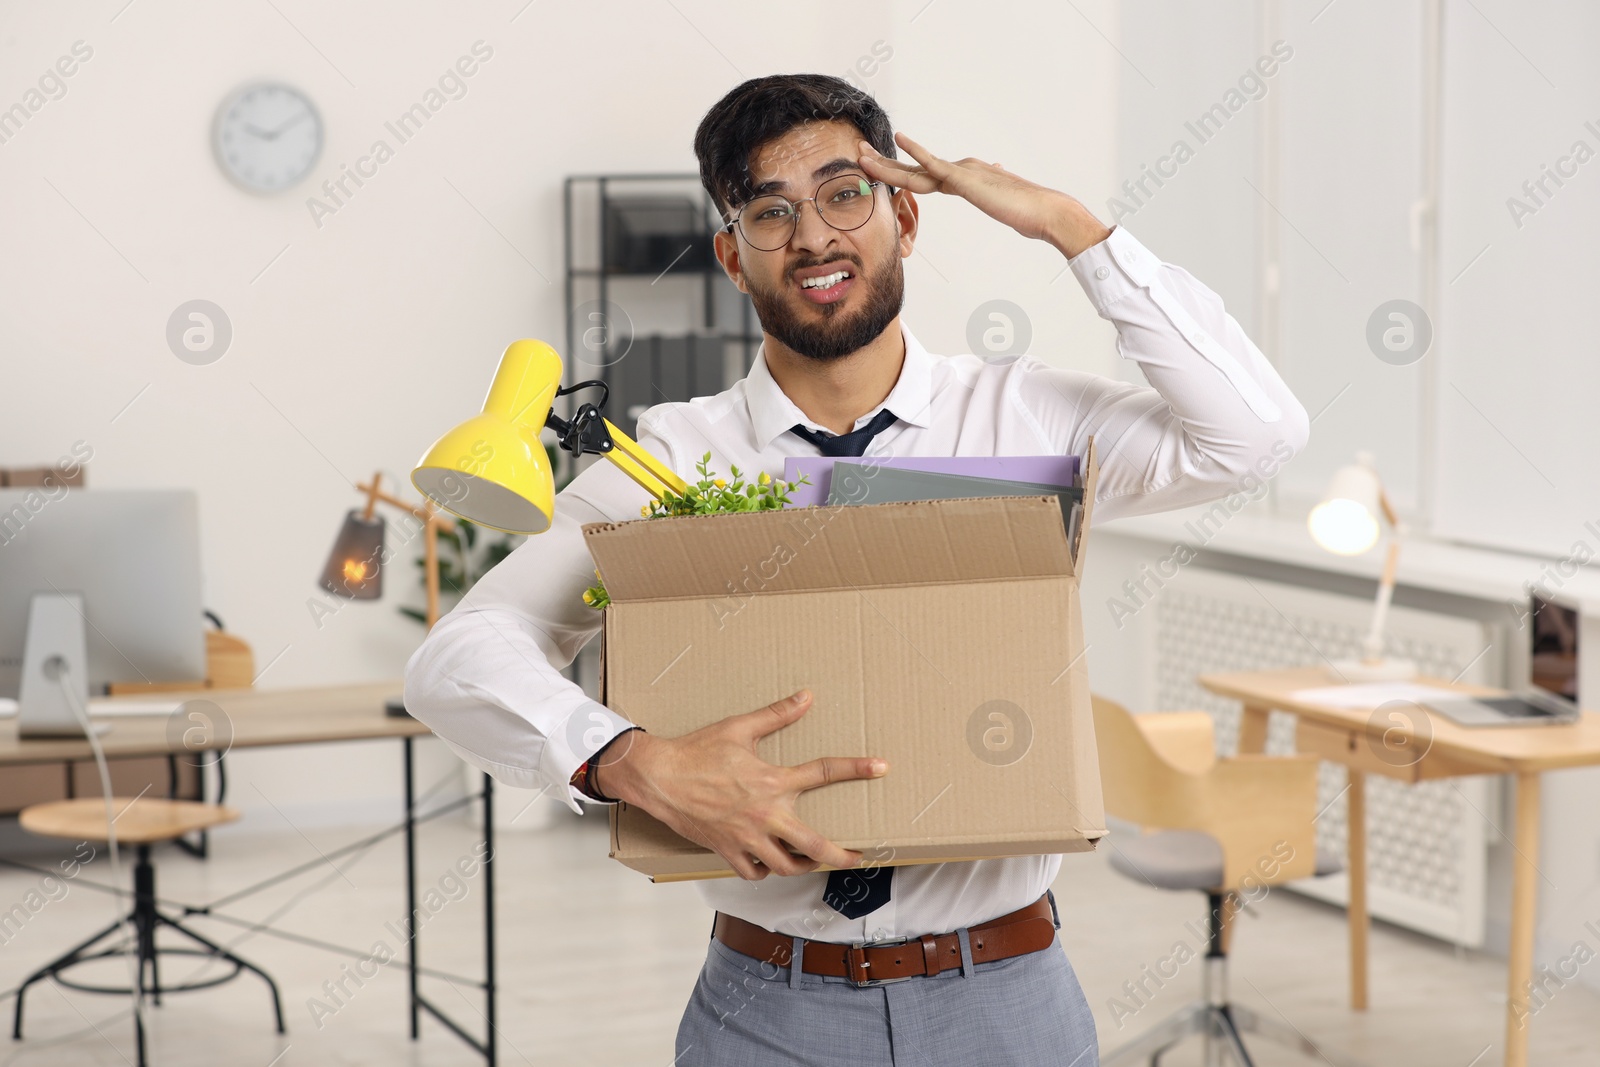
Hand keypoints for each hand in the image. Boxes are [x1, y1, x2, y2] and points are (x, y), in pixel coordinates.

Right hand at [595, 689, 888, 880]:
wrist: (658, 777)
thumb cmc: (696, 751)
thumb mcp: (740, 728)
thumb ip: (776, 715)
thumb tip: (806, 697)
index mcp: (772, 781)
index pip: (824, 772)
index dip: (856, 767)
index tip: (881, 767)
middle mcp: (765, 814)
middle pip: (815, 846)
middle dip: (841, 856)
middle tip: (856, 857)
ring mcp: (747, 838)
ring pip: (786, 866)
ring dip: (804, 866)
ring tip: (813, 861)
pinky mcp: (728, 851)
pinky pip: (754, 873)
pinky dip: (765, 871)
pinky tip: (770, 863)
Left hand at [857, 132, 1111, 257]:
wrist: (1044, 212)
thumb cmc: (1028, 211)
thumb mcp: (1002, 197)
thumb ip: (993, 186)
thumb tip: (995, 170)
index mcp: (965, 177)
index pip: (924, 176)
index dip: (898, 172)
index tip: (877, 169)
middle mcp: (960, 170)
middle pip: (912, 169)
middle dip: (882, 164)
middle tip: (857, 154)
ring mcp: (961, 172)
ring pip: (914, 168)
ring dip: (885, 161)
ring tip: (860, 153)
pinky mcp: (966, 178)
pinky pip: (935, 163)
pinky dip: (916, 151)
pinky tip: (900, 139)